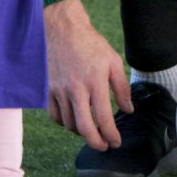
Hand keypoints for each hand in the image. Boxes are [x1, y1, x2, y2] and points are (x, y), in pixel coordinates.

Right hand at [43, 0, 132, 149]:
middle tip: (104, 146)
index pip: (104, 118)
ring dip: (82, 132)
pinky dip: (65, 123)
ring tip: (92, 130)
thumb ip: (122, 88)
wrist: (64, 30)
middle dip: (96, 143)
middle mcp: (76, 90)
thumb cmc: (91, 44)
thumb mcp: (113, 61)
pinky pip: (55, 115)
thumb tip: (128, 110)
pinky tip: (74, 120)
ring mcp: (60, 91)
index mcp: (95, 82)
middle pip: (84, 129)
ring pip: (69, 124)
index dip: (112, 135)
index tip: (116, 141)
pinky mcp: (48, 90)